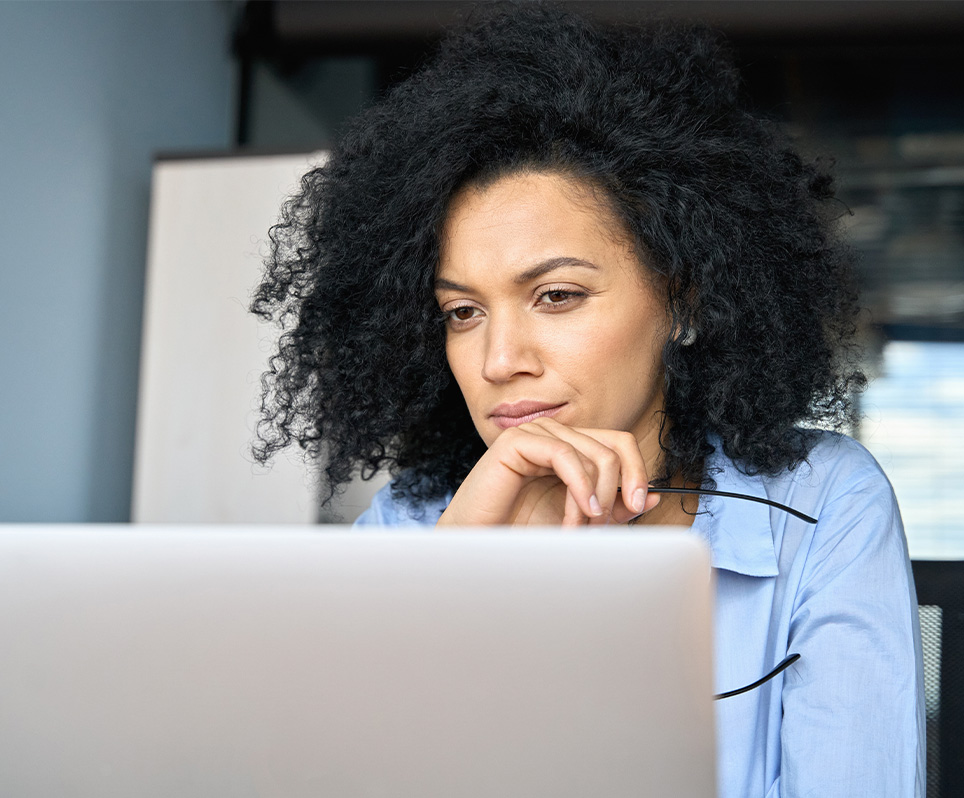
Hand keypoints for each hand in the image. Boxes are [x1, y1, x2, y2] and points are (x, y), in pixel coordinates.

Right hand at [436, 417, 660, 526]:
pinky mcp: (516, 441)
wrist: (479, 546)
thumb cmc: (522, 534)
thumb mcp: (581, 521)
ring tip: (580, 528)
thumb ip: (614, 507)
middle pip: (613, 445)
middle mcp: (555, 436)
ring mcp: (535, 434)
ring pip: (593, 453)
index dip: (637, 471)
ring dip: (595, 497)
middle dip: (618, 488)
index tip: (640, 506)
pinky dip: (580, 486)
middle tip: (606, 523)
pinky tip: (580, 513)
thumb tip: (655, 495)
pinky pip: (565, 454)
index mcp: (570, 449)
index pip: (619, 443)